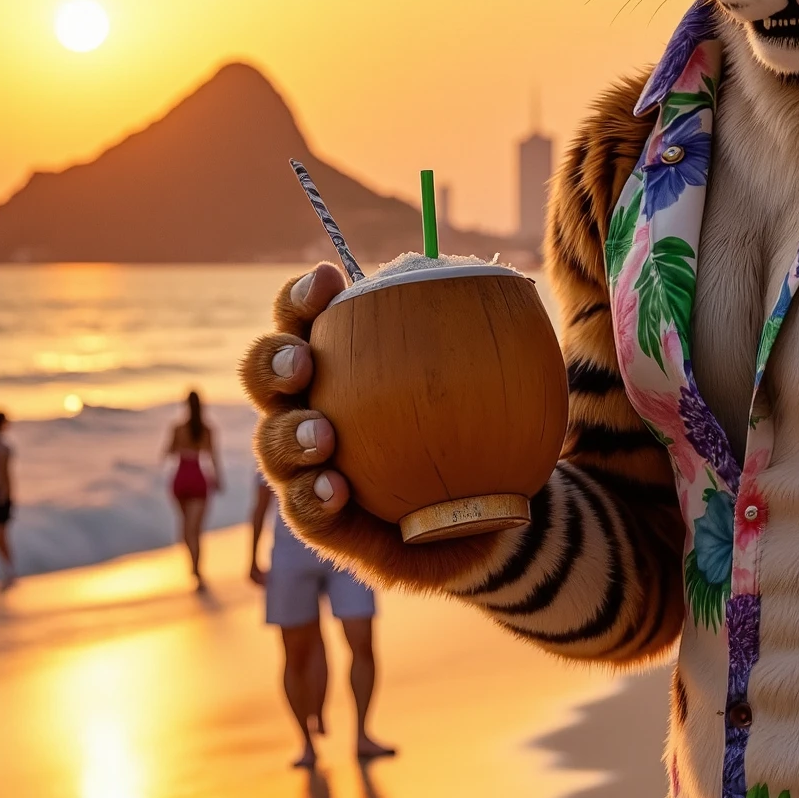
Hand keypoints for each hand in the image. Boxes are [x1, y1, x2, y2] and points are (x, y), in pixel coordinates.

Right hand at [241, 264, 494, 589]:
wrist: (482, 524)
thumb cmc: (480, 439)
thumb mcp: (498, 388)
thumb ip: (497, 340)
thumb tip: (534, 273)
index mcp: (337, 366)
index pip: (305, 321)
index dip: (303, 299)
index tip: (329, 280)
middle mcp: (309, 410)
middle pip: (264, 374)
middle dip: (273, 361)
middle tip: (303, 362)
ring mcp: (307, 468)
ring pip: (272, 443)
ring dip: (290, 434)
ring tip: (322, 436)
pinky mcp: (323, 522)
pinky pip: (305, 510)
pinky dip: (312, 496)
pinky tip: (335, 489)